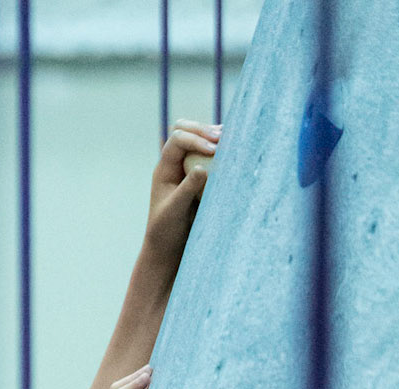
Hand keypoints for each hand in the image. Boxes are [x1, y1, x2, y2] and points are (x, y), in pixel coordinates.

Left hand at [143, 119, 219, 274]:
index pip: (177, 139)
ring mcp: (187, 167)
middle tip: (223, 138)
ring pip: (199, 140)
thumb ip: (187, 189)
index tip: (213, 150)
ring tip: (232, 141)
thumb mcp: (175, 211)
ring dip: (213, 137)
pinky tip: (234, 154)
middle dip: (204, 130)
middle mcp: (175, 163)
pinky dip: (220, 152)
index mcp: (164, 168)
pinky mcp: (201, 176)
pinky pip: (210, 156)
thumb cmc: (166, 231)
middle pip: (186, 130)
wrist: (168, 248)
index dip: (195, 139)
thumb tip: (201, 168)